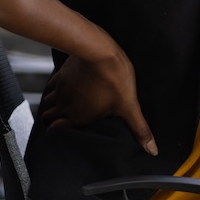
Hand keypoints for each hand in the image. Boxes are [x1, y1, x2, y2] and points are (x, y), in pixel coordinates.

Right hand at [38, 45, 157, 155]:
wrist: (98, 51)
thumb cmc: (114, 78)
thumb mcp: (129, 106)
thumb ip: (139, 129)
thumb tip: (151, 149)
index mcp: (78, 117)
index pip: (57, 131)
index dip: (57, 134)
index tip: (62, 135)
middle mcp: (65, 105)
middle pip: (48, 117)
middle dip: (51, 121)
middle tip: (59, 122)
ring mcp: (61, 89)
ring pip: (47, 102)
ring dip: (51, 106)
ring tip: (59, 107)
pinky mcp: (61, 74)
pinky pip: (51, 86)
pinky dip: (53, 90)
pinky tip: (62, 88)